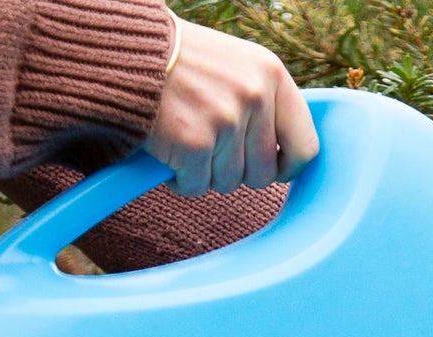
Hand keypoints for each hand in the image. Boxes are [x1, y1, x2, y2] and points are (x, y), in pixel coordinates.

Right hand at [144, 19, 318, 196]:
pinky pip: (196, 187)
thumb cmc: (184, 64)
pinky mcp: (194, 144)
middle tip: (211, 145)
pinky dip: (180, 179)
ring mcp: (225, 121)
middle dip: (237, 171)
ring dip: (205, 172)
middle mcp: (254, 96)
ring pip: (228, 183)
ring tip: (187, 137)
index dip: (287, 167)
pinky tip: (169, 150)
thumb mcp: (239, 67)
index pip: (305, 148)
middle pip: (263, 175)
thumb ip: (267, 105)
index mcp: (272, 75)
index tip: (272, 168)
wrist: (127, 52)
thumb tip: (289, 156)